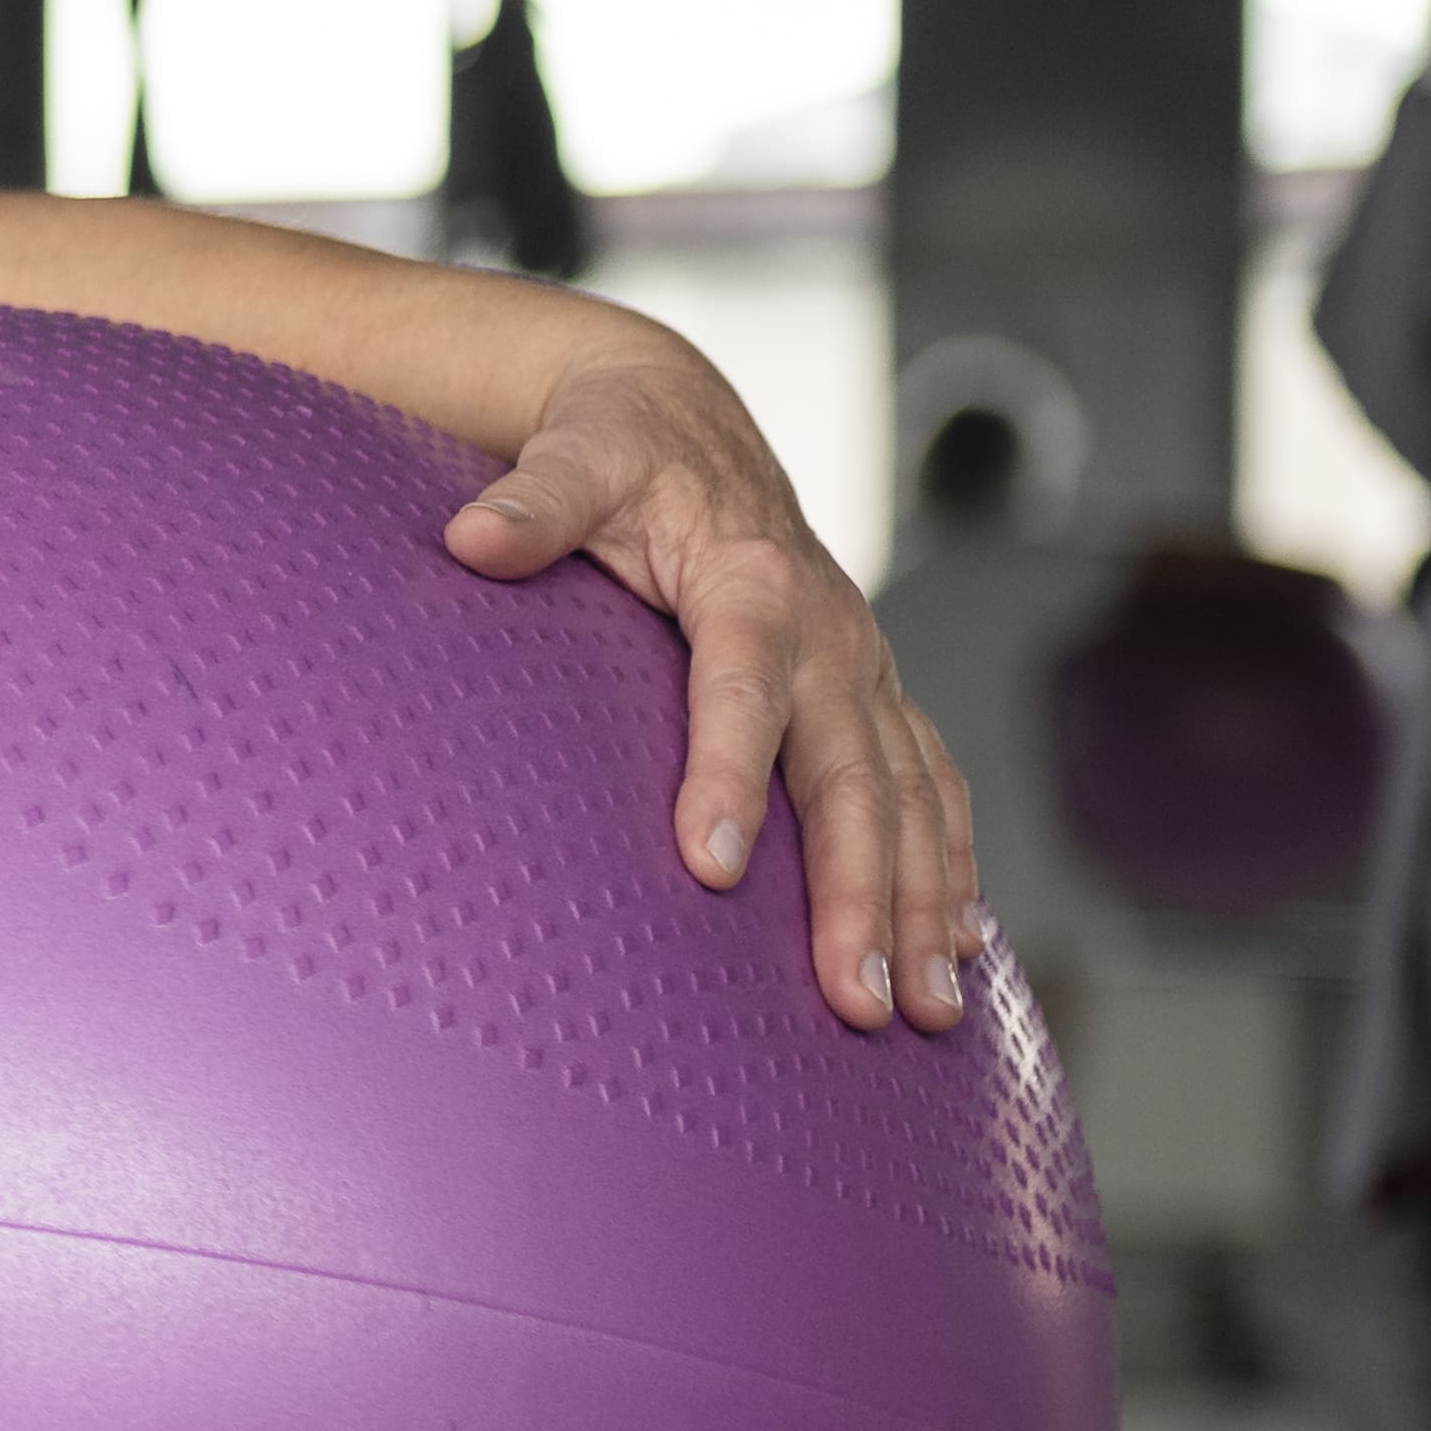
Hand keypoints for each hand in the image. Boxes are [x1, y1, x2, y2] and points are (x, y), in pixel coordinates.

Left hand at [439, 322, 980, 1034]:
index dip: (727, 773)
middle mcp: (830, 633)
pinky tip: (959, 953)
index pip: (741, 687)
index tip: (708, 867)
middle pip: (852, 774)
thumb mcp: (572, 454)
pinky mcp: (871, 697)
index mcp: (754, 578)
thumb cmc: (617, 445)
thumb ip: (530, 500)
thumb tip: (471, 537)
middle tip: (854, 997)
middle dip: (863, 890)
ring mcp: (862, 670)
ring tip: (923, 1012)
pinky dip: (951, 869)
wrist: (683, 418)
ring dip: (925, 906)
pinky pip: (929, 790)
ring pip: (911, 800)